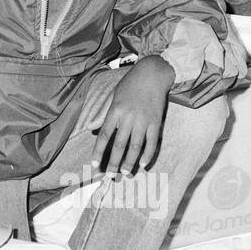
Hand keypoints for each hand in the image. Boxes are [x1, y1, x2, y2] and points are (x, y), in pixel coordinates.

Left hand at [94, 56, 173, 176]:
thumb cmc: (130, 84)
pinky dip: (148, 155)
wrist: (152, 74)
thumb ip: (106, 114)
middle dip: (114, 162)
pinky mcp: (156, 122)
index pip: (104, 136)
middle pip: (119, 145)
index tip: (94, 165)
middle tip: (110, 175)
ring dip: (130, 162)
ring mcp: (143, 120)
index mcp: (115, 110)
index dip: (98, 152)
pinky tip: (143, 164)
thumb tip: (95, 130)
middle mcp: (128, 117)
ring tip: (126, 173)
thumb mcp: (114, 96)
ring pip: (135, 146)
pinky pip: (152, 142)